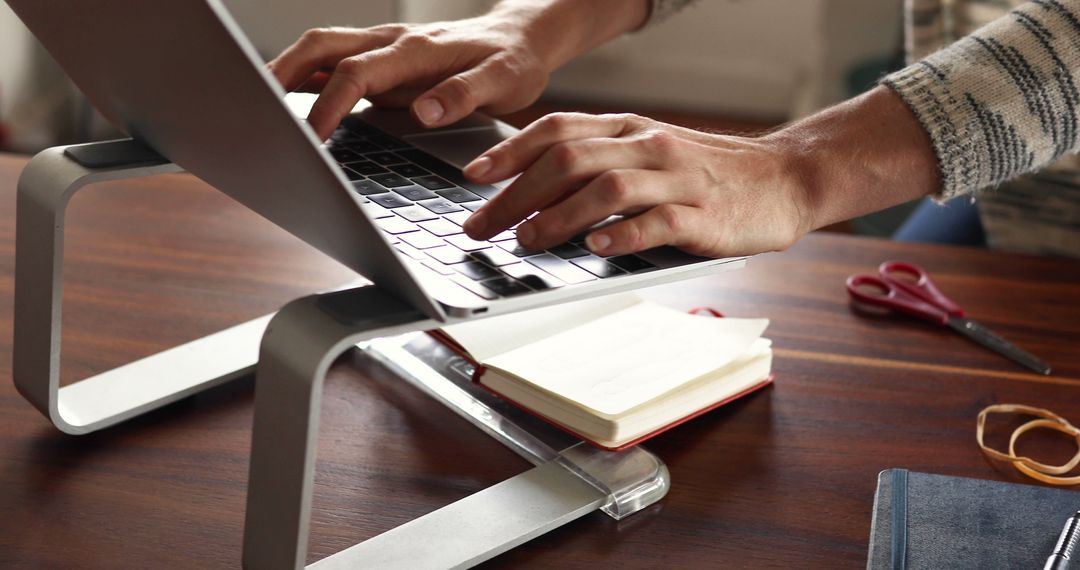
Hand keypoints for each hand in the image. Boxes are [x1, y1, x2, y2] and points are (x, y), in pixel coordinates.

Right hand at [268, 17, 551, 139]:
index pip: (358, 73)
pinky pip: (333, 62)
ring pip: (320, 49)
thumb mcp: (504, 81)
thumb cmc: (512, 61)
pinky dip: (305, 78)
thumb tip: (426, 111)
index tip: (310, 139)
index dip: (328, 105)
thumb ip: (466, 95)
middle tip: (253, 112)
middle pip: (321, 47)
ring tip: (255, 106)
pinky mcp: (382, 58)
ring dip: (285, 73)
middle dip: (282, 76)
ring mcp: (383, 48)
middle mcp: (392, 42)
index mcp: (416, 50)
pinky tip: (288, 102)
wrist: (521, 37)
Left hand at [461, 112, 815, 257]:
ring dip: (558, 215)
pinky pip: (657, 221)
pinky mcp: (704, 215)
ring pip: (606, 187)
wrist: (786, 178)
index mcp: (630, 130)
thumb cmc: (711, 174)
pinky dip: (622, 235)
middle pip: (569, 159)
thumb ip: (603, 163)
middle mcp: (648, 146)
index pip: (558, 129)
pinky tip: (596, 249)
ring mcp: (677, 179)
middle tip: (483, 228)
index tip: (474, 177)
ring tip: (528, 241)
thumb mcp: (652, 154)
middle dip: (516, 194)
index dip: (510, 151)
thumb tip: (535, 192)